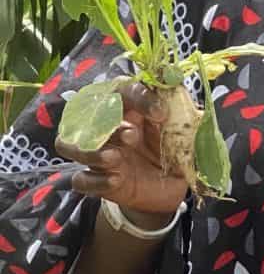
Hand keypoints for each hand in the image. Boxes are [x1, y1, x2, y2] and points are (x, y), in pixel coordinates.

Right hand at [55, 82, 187, 226]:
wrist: (173, 186)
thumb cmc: (175, 149)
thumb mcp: (185, 129)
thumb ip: (182, 111)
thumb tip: (177, 87)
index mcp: (132, 109)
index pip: (124, 90)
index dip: (139, 97)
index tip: (160, 113)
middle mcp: (110, 128)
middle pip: (85, 114)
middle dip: (106, 124)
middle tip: (132, 135)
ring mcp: (100, 153)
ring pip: (69, 145)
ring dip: (89, 150)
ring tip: (115, 158)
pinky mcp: (98, 181)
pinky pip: (80, 179)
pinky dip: (95, 180)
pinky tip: (116, 180)